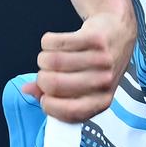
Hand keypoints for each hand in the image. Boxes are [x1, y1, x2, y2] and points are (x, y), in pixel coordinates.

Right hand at [22, 9, 136, 121]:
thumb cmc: (96, 66)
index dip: (49, 105)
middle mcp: (104, 83)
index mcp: (101, 102)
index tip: (44, 97)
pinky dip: (48, 42)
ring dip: (45, 58)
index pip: (69, 112)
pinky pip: (54, 42)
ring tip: (54, 56)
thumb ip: (54, 94)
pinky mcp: (95, 39)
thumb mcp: (80, 87)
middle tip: (48, 72)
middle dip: (42, 77)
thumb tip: (29, 90)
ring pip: (51, 61)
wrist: (116, 34)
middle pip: (53, 84)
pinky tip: (57, 44)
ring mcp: (102, 60)